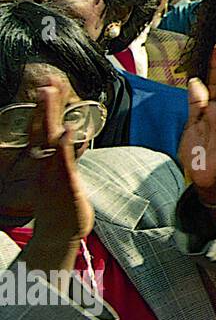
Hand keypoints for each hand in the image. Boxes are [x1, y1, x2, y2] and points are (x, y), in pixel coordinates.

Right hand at [28, 86, 94, 248]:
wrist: (59, 234)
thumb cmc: (61, 207)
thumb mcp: (62, 179)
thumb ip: (65, 158)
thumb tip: (69, 140)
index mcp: (46, 162)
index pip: (42, 130)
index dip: (44, 109)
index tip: (48, 88)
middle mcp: (46, 164)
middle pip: (43, 130)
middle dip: (45, 107)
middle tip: (47, 84)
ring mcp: (54, 173)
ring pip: (52, 140)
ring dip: (51, 117)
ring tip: (51, 95)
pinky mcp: (66, 184)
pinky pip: (64, 162)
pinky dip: (64, 146)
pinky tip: (66, 130)